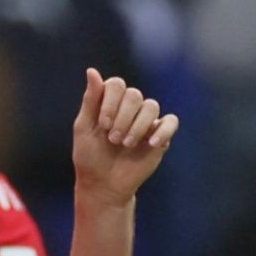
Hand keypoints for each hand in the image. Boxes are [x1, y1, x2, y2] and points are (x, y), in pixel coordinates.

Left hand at [70, 68, 177, 207]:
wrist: (103, 185)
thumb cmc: (90, 157)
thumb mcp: (84, 127)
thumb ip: (91, 99)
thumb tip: (91, 70)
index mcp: (110, 102)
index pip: (117, 84)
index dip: (111, 102)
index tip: (103, 124)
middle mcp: (129, 108)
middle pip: (134, 95)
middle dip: (122, 117)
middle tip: (112, 139)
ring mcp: (146, 121)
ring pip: (152, 106)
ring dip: (137, 126)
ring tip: (126, 144)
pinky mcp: (160, 136)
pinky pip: (171, 122)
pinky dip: (163, 131)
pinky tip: (150, 144)